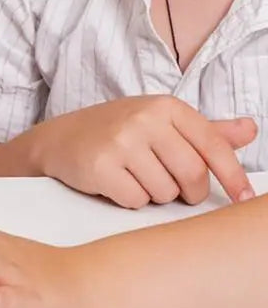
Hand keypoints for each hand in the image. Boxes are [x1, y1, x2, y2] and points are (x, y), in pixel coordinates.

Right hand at [29, 96, 255, 208]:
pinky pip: (136, 200)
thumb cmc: (115, 132)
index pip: (213, 146)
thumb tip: (251, 129)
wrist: (58, 139)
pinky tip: (116, 183)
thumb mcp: (160, 123)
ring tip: (134, 177)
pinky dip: (129, 200)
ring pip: (165, 192)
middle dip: (186, 191)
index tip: (244, 198)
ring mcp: (121, 141)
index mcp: (166, 106)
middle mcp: (145, 119)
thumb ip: (206, 130)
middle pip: (192, 175)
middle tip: (170, 186)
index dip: (233, 177)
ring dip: (154, 195)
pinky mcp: (101, 165)